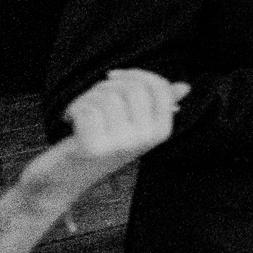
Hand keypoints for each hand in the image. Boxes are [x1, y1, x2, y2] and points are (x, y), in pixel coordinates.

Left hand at [21, 69, 187, 208]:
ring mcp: (121, 145)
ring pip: (107, 97)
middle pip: (132, 88)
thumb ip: (158, 105)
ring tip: (82, 111)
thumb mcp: (133, 125)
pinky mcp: (95, 148)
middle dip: (107, 85)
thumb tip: (185, 87)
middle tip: (94, 97)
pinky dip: (74, 109)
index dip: (135, 74)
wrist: (66, 178)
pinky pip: (88, 109)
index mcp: (160, 132)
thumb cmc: (101, 143)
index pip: (159, 88)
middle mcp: (145, 140)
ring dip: (87, 98)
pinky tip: (71, 120)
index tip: (114, 77)